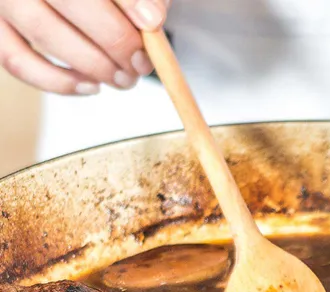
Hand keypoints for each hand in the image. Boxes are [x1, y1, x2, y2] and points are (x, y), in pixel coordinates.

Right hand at [0, 0, 168, 94]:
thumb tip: (152, 18)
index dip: (127, 0)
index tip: (154, 23)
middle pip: (69, 0)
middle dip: (114, 40)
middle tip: (142, 63)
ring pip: (42, 32)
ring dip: (92, 65)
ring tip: (124, 78)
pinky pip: (17, 61)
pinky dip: (57, 81)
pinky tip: (92, 86)